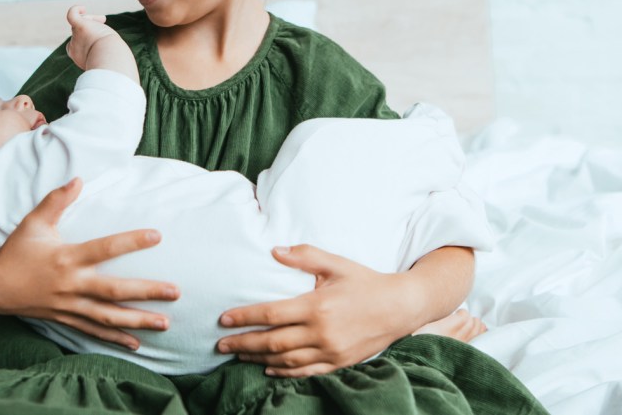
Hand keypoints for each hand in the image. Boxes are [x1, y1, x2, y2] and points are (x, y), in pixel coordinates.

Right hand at [0, 178, 179, 349]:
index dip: (131, 241)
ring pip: (108, 317)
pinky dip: (116, 339)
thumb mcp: (33, 222)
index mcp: (66, 258)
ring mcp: (69, 306)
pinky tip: (138, 344)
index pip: (104, 248)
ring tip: (165, 323)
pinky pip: (94, 332)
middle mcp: (71, 284)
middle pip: (114, 291)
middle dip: (146, 292)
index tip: (157, 236)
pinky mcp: (66, 319)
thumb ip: (56, 200)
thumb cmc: (16, 250)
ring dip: (138, 321)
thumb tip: (78, 178)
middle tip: (175, 292)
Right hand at [65, 5, 116, 69]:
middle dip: (91, 28)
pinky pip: (71, 14)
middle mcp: (74, 46)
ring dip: (91, 20)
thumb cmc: (112, 63)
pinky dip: (75, 9)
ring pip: (80, 23)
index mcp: (78, 56)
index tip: (100, 42)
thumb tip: (110, 47)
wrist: (110, 61)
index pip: (76, 44)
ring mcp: (76, 36)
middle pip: (79, 32)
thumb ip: (103, 53)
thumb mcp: (105, 59)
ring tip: (103, 19)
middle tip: (104, 28)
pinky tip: (83, 8)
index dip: (86, 39)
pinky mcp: (80, 26)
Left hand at [216, 244, 410, 377]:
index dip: (244, 317)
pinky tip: (268, 368)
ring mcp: (330, 351)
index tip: (223, 319)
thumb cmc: (365, 281)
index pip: (270, 314)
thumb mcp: (336, 264)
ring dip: (258, 358)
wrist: (400, 307)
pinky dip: (284, 372)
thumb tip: (274, 250)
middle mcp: (321, 332)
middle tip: (220, 344)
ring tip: (239, 354)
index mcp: (317, 306)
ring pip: (285, 360)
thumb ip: (304, 256)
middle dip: (243, 343)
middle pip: (272, 342)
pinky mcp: (338, 363)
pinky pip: (305, 372)